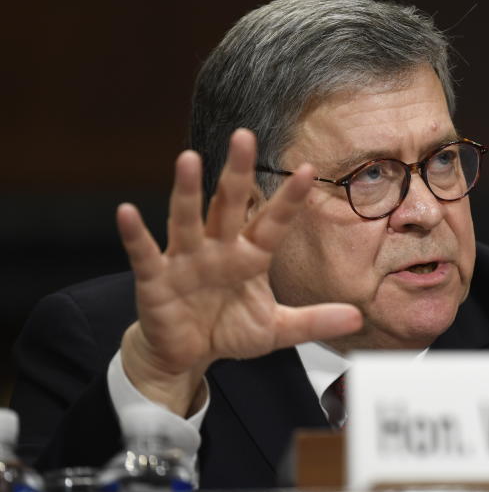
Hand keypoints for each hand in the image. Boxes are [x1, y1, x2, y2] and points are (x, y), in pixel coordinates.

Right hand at [116, 129, 361, 415]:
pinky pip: (144, 253)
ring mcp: (185, 260)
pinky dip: (135, 234)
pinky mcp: (156, 279)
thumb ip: (313, 321)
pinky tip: (126, 211)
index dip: (289, 199)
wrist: (186, 355)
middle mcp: (218, 249)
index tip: (310, 170)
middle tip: (245, 136)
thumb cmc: (228, 330)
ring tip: (188, 158)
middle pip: (228, 205)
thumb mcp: (276, 330)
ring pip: (186, 219)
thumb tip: (359, 320)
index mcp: (249, 257)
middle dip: (237, 173)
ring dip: (187, 190)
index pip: (273, 223)